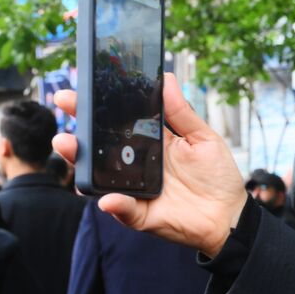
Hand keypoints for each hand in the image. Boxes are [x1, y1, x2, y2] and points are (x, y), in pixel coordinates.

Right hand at [51, 73, 247, 256]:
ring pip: (100, 176)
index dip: (96, 106)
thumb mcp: (203, 138)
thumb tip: (165, 78)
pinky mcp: (140, 214)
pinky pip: (124, 209)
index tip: (77, 90)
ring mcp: (134, 189)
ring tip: (66, 144)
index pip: (117, 121)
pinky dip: (115, 204)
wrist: (230, 214)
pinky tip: (107, 198)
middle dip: (78, 126)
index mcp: (150, 141)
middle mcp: (136, 164)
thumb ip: (182, 113)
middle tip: (64, 108)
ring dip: (80, 162)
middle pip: (99, 146)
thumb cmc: (217, 175)